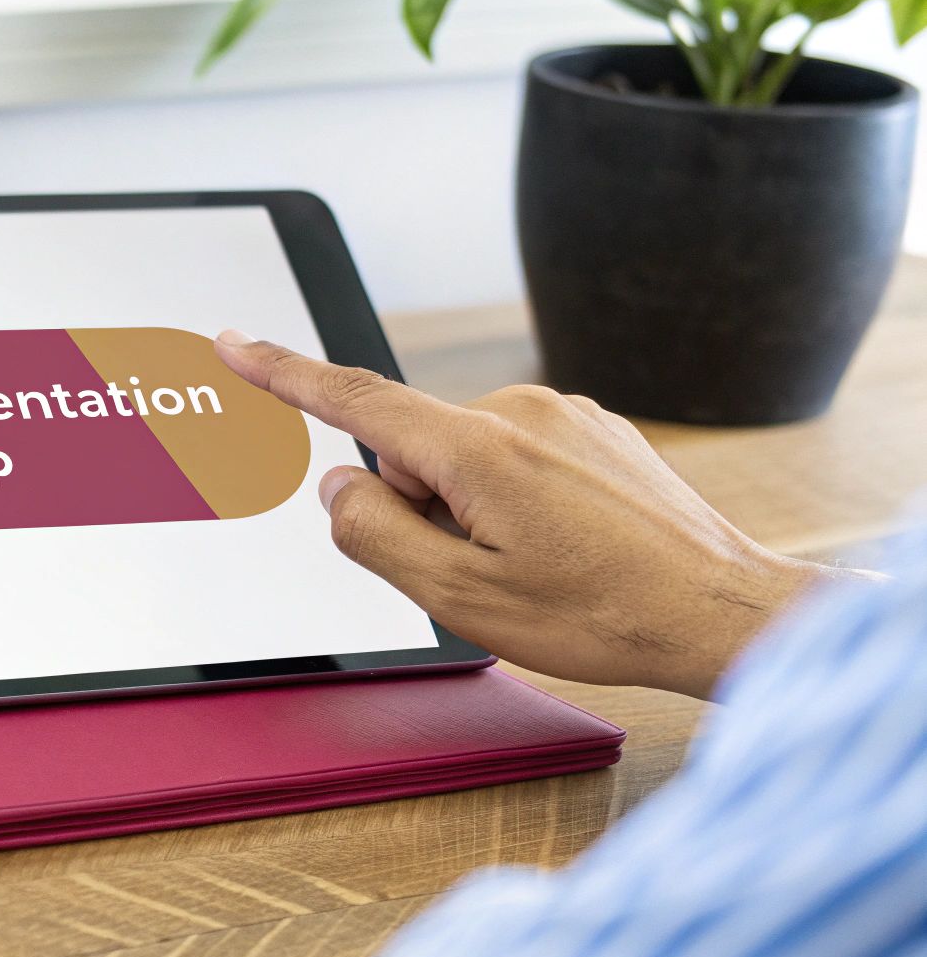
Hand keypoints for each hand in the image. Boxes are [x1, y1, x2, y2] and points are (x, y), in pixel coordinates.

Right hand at [214, 330, 830, 698]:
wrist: (723, 609)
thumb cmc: (602, 613)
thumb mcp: (460, 598)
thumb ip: (375, 536)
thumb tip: (340, 489)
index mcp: (475, 446)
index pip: (352, 399)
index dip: (282, 373)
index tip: (233, 343)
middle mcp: (519, 409)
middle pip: (412, 453)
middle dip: (421, 510)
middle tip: (487, 574)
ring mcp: (563, 414)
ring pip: (463, 460)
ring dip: (472, 511)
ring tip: (542, 568)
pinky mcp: (593, 429)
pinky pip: (514, 458)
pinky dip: (516, 501)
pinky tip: (568, 548)